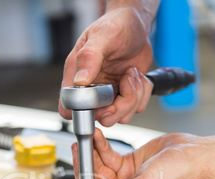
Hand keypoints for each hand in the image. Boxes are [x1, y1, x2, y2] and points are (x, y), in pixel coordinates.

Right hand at [59, 7, 153, 125]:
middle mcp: (92, 91)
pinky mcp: (126, 96)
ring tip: (131, 72)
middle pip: (103, 118)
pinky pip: (137, 108)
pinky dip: (143, 93)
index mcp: (77, 77)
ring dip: (134, 95)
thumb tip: (80, 81)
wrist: (135, 25)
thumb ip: (89, 57)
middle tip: (126, 81)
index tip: (103, 104)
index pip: (70, 109)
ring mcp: (110, 96)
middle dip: (120, 105)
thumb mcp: (102, 36)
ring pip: (123, 116)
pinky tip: (137, 75)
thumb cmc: (115, 26)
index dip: (85, 114)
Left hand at [72, 130, 204, 178]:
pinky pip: (108, 159)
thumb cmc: (179, 176)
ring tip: (83, 143)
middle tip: (78, 157)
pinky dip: (101, 148)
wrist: (193, 154)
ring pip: (98, 173)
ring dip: (90, 158)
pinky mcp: (127, 167)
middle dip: (85, 174)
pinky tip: (96, 138)